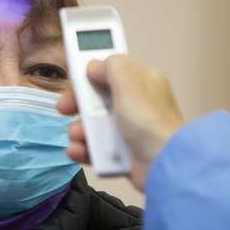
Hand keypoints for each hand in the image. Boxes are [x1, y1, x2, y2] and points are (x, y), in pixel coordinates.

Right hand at [57, 55, 184, 191]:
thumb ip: (111, 66)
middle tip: (65, 108)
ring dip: (80, 129)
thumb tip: (95, 65)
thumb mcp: (129, 83)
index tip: (73, 79)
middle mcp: (137, 106)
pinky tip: (79, 150)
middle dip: (78, 104)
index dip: (91, 74)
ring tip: (78, 136)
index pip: (111, 72)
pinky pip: (97, 149)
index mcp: (142, 83)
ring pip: (95, 126)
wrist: (163, 165)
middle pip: (98, 99)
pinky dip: (85, 150)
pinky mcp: (124, 155)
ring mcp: (130, 131)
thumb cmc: (151, 123)